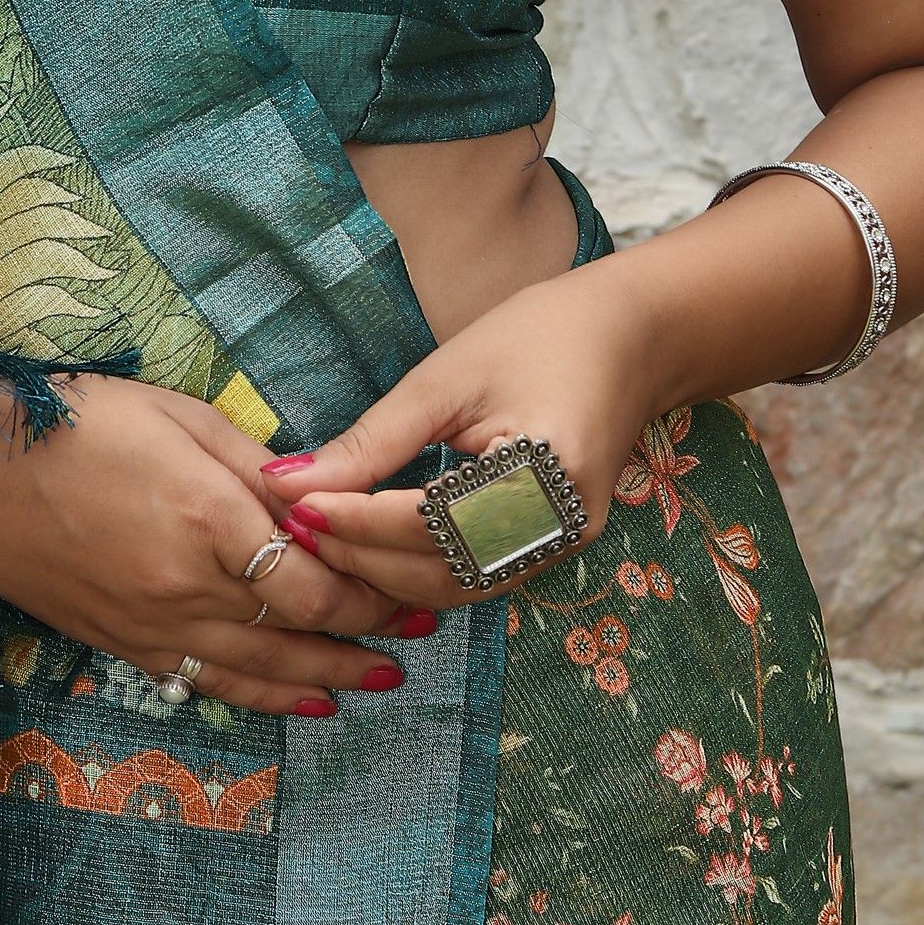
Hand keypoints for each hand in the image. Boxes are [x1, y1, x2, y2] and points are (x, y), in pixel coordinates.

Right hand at [0, 374, 437, 717]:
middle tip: (421, 628)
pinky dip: (267, 697)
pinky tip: (311, 703)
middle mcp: (187, 584)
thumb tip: (316, 499)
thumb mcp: (177, 415)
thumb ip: (252, 465)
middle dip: (368, 629)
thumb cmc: (78, 425)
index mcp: (205, 516)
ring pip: (264, 668)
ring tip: (386, 676)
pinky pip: (211, 684)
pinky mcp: (130, 647)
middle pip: (300, 627)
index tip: (405, 575)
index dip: (366, 585)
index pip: (311, 577)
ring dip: (332, 675)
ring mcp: (157, 625)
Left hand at [255, 259, 671, 611]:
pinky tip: (368, 546)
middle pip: (442, 571)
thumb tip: (289, 483)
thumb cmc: (541, 335)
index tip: (292, 506)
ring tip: (319, 537)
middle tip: (290, 527)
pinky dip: (416, 570)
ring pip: (455, 589)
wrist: (634, 337)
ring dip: (381, 573)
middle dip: (359, 557)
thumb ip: (371, 441)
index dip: (356, 521)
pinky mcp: (554, 548)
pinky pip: (475, 577)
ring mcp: (564, 546)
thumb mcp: (447, 377)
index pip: (431, 522)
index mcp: (546, 469)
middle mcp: (564, 525)